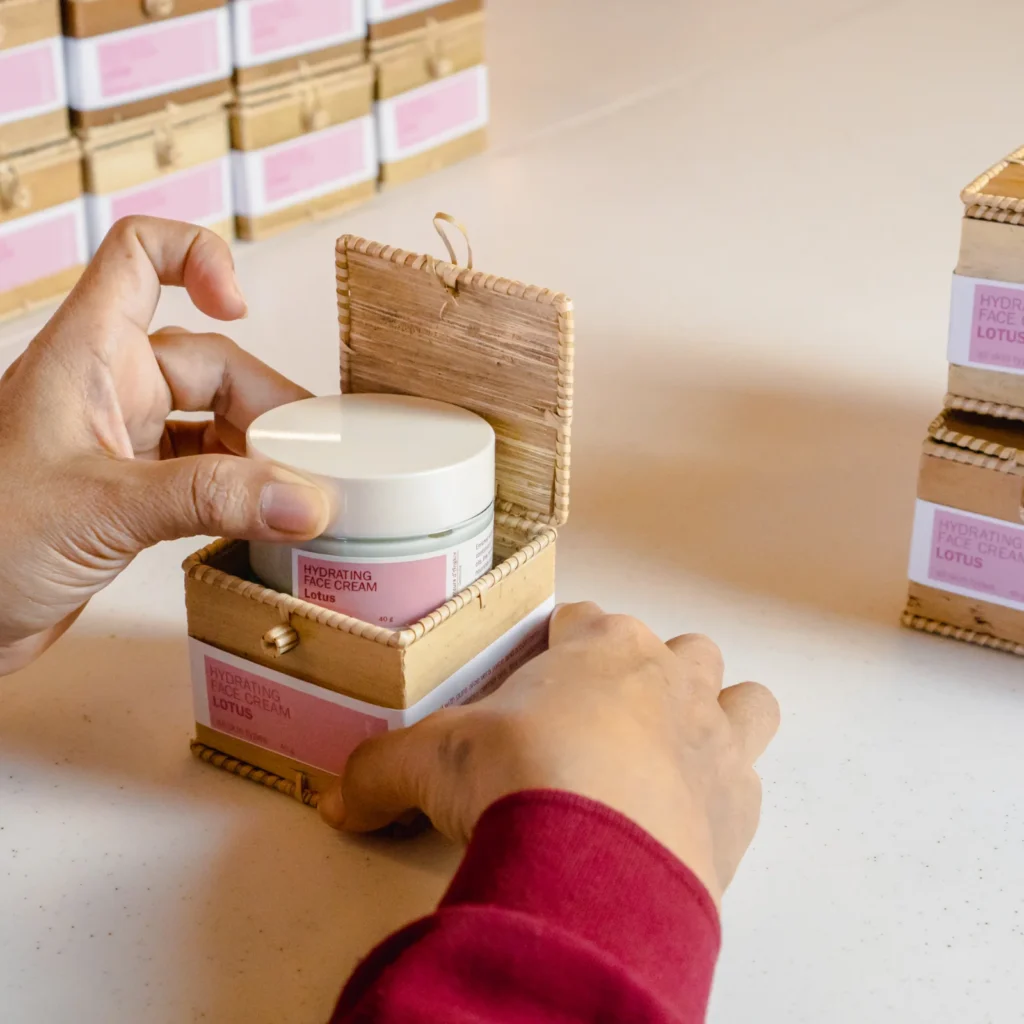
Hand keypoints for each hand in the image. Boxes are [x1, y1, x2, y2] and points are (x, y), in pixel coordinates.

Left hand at [0, 216, 330, 674]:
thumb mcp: (103, 508)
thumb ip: (209, 498)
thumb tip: (304, 497)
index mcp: (87, 356)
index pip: (141, 257)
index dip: (199, 259)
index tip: (243, 307)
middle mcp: (108, 390)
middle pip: (210, 362)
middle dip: (265, 404)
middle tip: (311, 456)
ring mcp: (120, 443)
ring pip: (214, 422)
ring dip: (260, 453)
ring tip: (300, 491)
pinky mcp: (131, 495)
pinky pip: (204, 473)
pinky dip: (241, 490)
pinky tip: (266, 515)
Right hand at [320, 603, 779, 903]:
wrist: (591, 851)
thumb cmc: (521, 774)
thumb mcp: (430, 762)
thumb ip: (381, 772)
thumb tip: (338, 799)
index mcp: (598, 644)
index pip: (584, 618)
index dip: (560, 645)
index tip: (539, 676)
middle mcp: (665, 674)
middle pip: (674, 648)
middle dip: (648, 675)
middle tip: (603, 722)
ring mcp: (711, 732)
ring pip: (741, 697)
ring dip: (718, 715)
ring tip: (674, 752)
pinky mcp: (739, 798)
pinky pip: (752, 775)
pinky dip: (728, 790)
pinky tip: (690, 816)